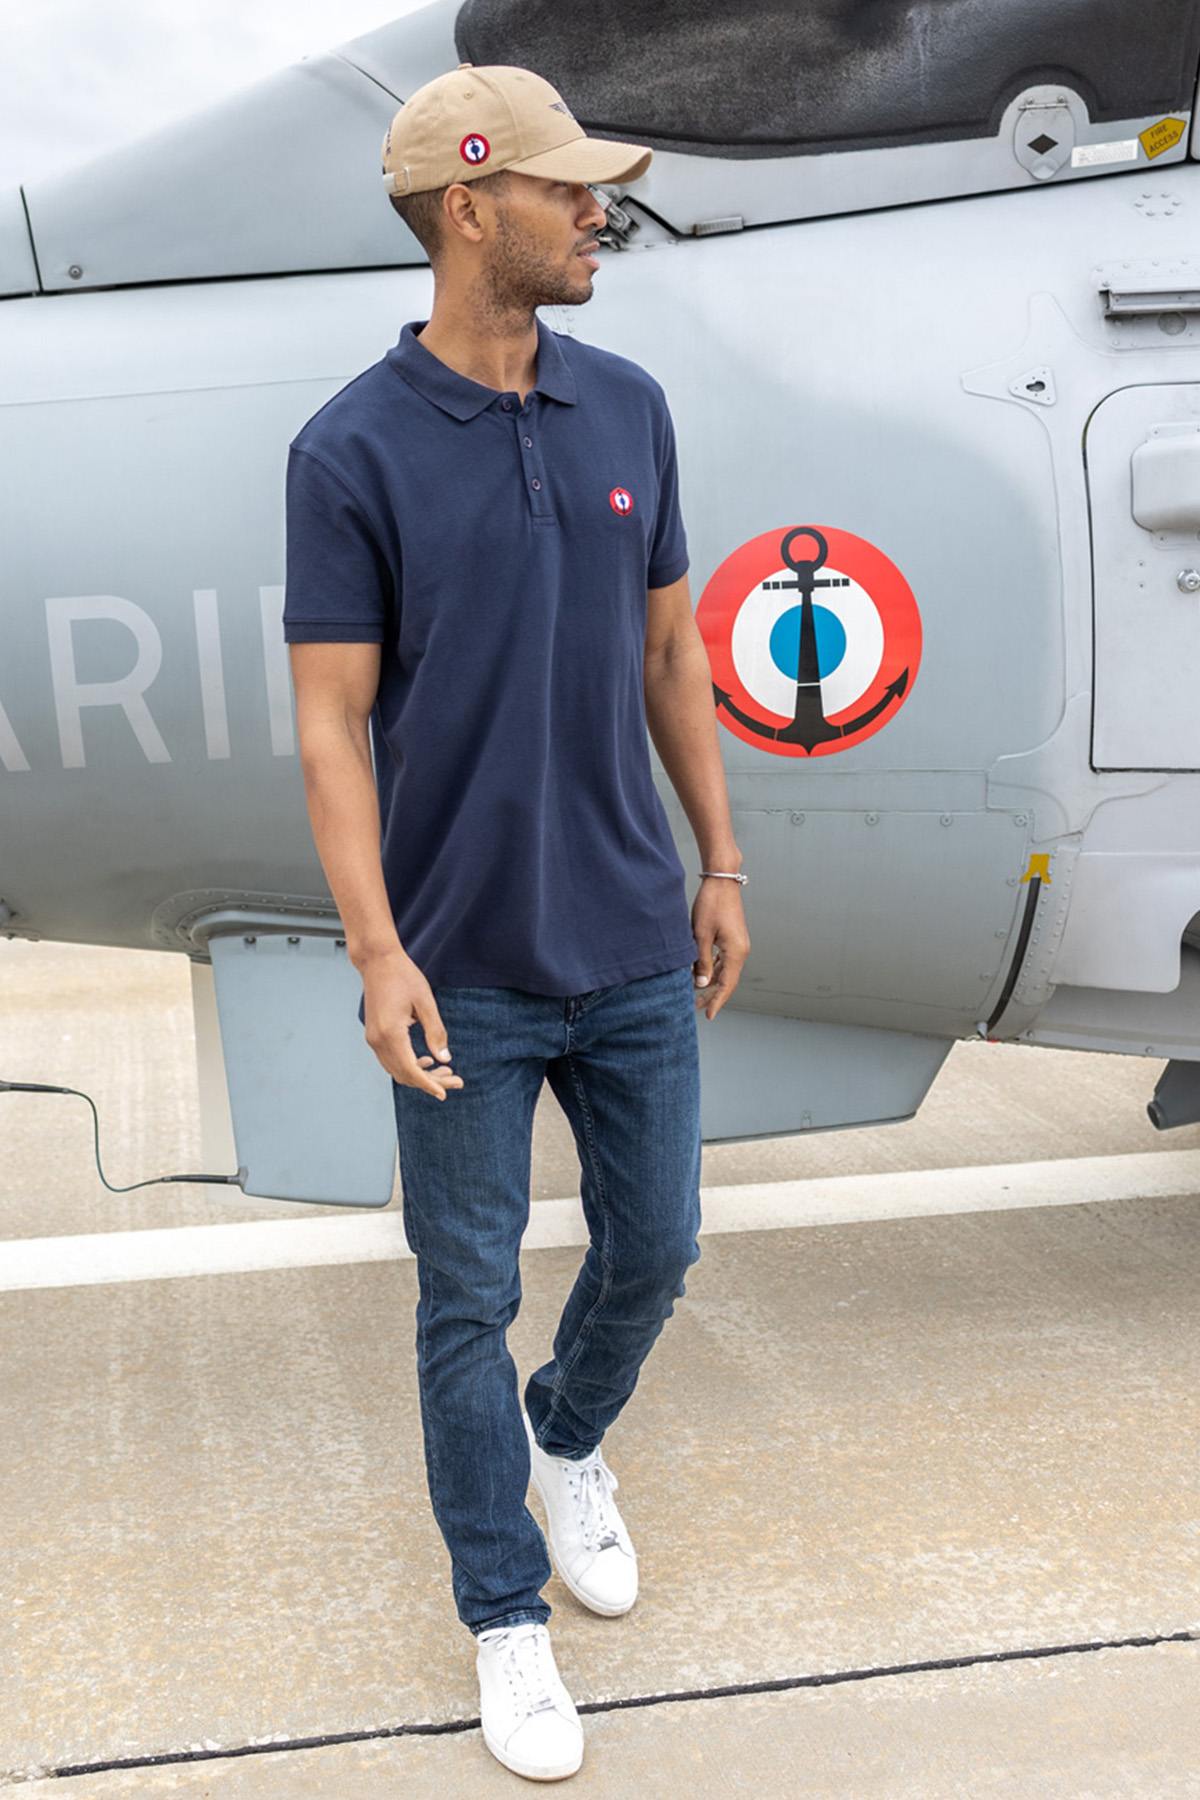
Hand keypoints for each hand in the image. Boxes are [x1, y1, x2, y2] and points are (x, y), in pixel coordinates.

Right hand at [358, 947, 464, 1100]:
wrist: (377, 961)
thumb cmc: (403, 977)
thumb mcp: (426, 1003)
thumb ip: (436, 1032)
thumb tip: (444, 1058)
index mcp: (391, 1034)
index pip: (411, 1071)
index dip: (429, 1085)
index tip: (445, 1093)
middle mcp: (378, 1040)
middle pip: (404, 1075)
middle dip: (430, 1081)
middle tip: (456, 1079)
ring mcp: (373, 1039)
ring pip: (396, 1070)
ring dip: (419, 1075)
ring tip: (446, 1070)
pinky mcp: (374, 1035)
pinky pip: (390, 1060)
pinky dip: (408, 1065)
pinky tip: (426, 1060)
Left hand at [691, 878, 749, 1020]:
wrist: (721, 881)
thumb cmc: (711, 905)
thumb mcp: (701, 935)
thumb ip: (701, 961)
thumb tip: (701, 984)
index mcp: (736, 952)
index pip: (727, 984)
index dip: (717, 1001)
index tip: (708, 1015)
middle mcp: (741, 951)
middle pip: (727, 980)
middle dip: (712, 995)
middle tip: (694, 1007)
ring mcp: (738, 944)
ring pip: (725, 971)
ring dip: (711, 982)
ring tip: (694, 992)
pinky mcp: (733, 938)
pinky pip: (724, 960)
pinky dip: (713, 969)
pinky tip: (701, 973)